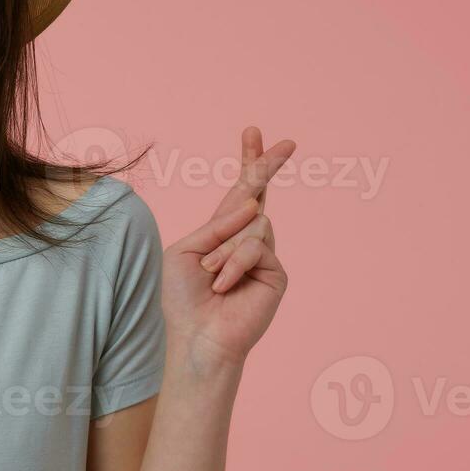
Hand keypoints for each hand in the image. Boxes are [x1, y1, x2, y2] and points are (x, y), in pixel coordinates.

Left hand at [161, 126, 293, 368]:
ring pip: (252, 223)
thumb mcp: (186, 251)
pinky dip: (232, 264)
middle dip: (267, 164)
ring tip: (210, 277)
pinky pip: (256, 247)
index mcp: (222, 233)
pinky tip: (223, 286)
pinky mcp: (276, 273)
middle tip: (285, 141)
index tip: (252, 133)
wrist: (196, 336)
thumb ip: (217, 225)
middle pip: (260, 193)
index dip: (247, 163)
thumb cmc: (184, 299)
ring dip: (223, 249)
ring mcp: (264, 256)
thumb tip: (254, 205)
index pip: (238, 192)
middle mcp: (246, 240)